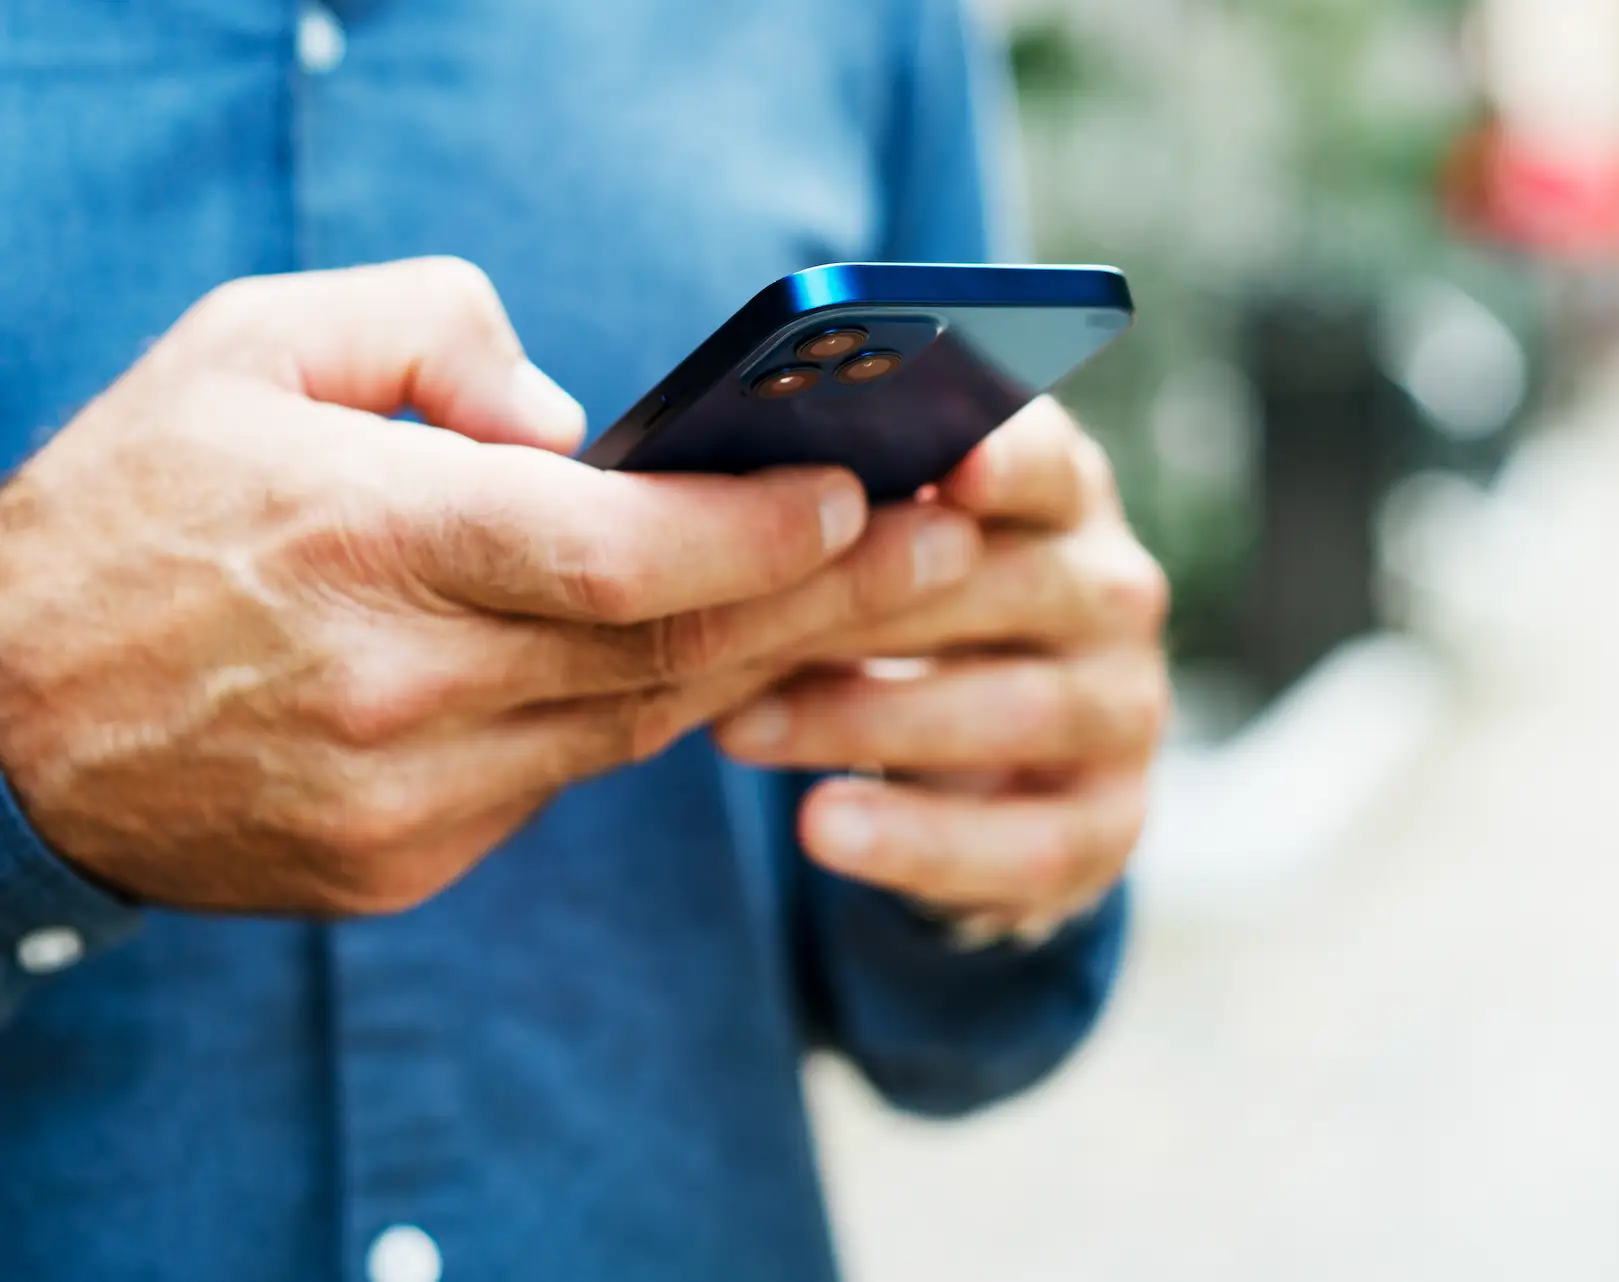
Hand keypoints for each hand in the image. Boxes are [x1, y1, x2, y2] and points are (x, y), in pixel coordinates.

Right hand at [0, 258, 980, 915]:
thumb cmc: (127, 512)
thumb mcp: (248, 348)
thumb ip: (429, 333)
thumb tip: (576, 422)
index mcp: (365, 540)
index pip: (617, 554)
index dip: (759, 533)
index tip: (863, 496)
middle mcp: (399, 687)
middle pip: (667, 652)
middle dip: (828, 600)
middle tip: (947, 548)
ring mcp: (405, 798)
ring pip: (634, 725)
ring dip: (759, 661)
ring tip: (862, 597)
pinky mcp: (400, 863)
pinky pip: (560, 781)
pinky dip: (635, 714)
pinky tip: (704, 663)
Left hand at [716, 398, 1169, 941]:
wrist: (971, 772)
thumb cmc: (898, 619)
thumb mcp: (879, 554)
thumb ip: (845, 515)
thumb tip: (735, 492)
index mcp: (1062, 497)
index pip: (1048, 462)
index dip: (1004, 461)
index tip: (945, 469)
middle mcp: (1114, 592)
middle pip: (1014, 585)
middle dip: (869, 606)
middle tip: (735, 622)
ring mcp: (1126, 708)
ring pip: (1018, 712)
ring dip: (867, 721)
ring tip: (738, 730)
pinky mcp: (1112, 820)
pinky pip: (1030, 842)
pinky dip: (918, 840)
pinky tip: (819, 827)